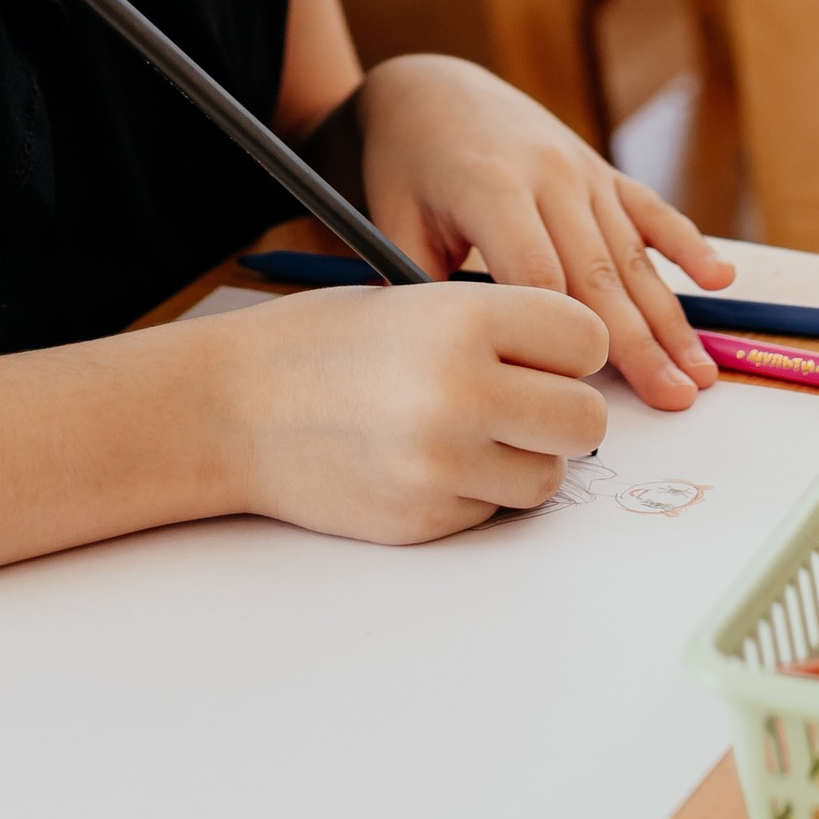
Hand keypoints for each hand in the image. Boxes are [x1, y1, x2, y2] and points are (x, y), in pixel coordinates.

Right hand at [215, 279, 609, 541]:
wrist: (233, 408)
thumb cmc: (323, 345)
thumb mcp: (413, 301)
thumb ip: (499, 328)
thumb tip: (581, 370)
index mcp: (464, 317)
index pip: (586, 339)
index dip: (567, 349)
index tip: (540, 353)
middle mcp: (461, 389)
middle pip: (586, 419)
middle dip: (562, 413)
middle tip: (521, 403)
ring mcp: (443, 462)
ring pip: (548, 477)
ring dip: (522, 460)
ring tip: (467, 433)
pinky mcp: (425, 517)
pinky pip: (493, 511)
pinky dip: (473, 492)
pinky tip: (423, 462)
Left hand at [354, 55, 736, 410]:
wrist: (433, 88)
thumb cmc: (406, 166)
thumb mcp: (392, 219)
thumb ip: (420, 285)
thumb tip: (451, 363)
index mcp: (491, 186)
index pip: (537, 273)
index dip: (560, 336)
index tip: (584, 396)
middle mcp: (547, 174)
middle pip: (598, 272)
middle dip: (639, 343)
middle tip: (673, 399)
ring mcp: (580, 170)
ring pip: (631, 253)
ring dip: (669, 318)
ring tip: (699, 374)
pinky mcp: (600, 170)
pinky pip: (649, 210)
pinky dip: (687, 245)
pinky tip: (719, 279)